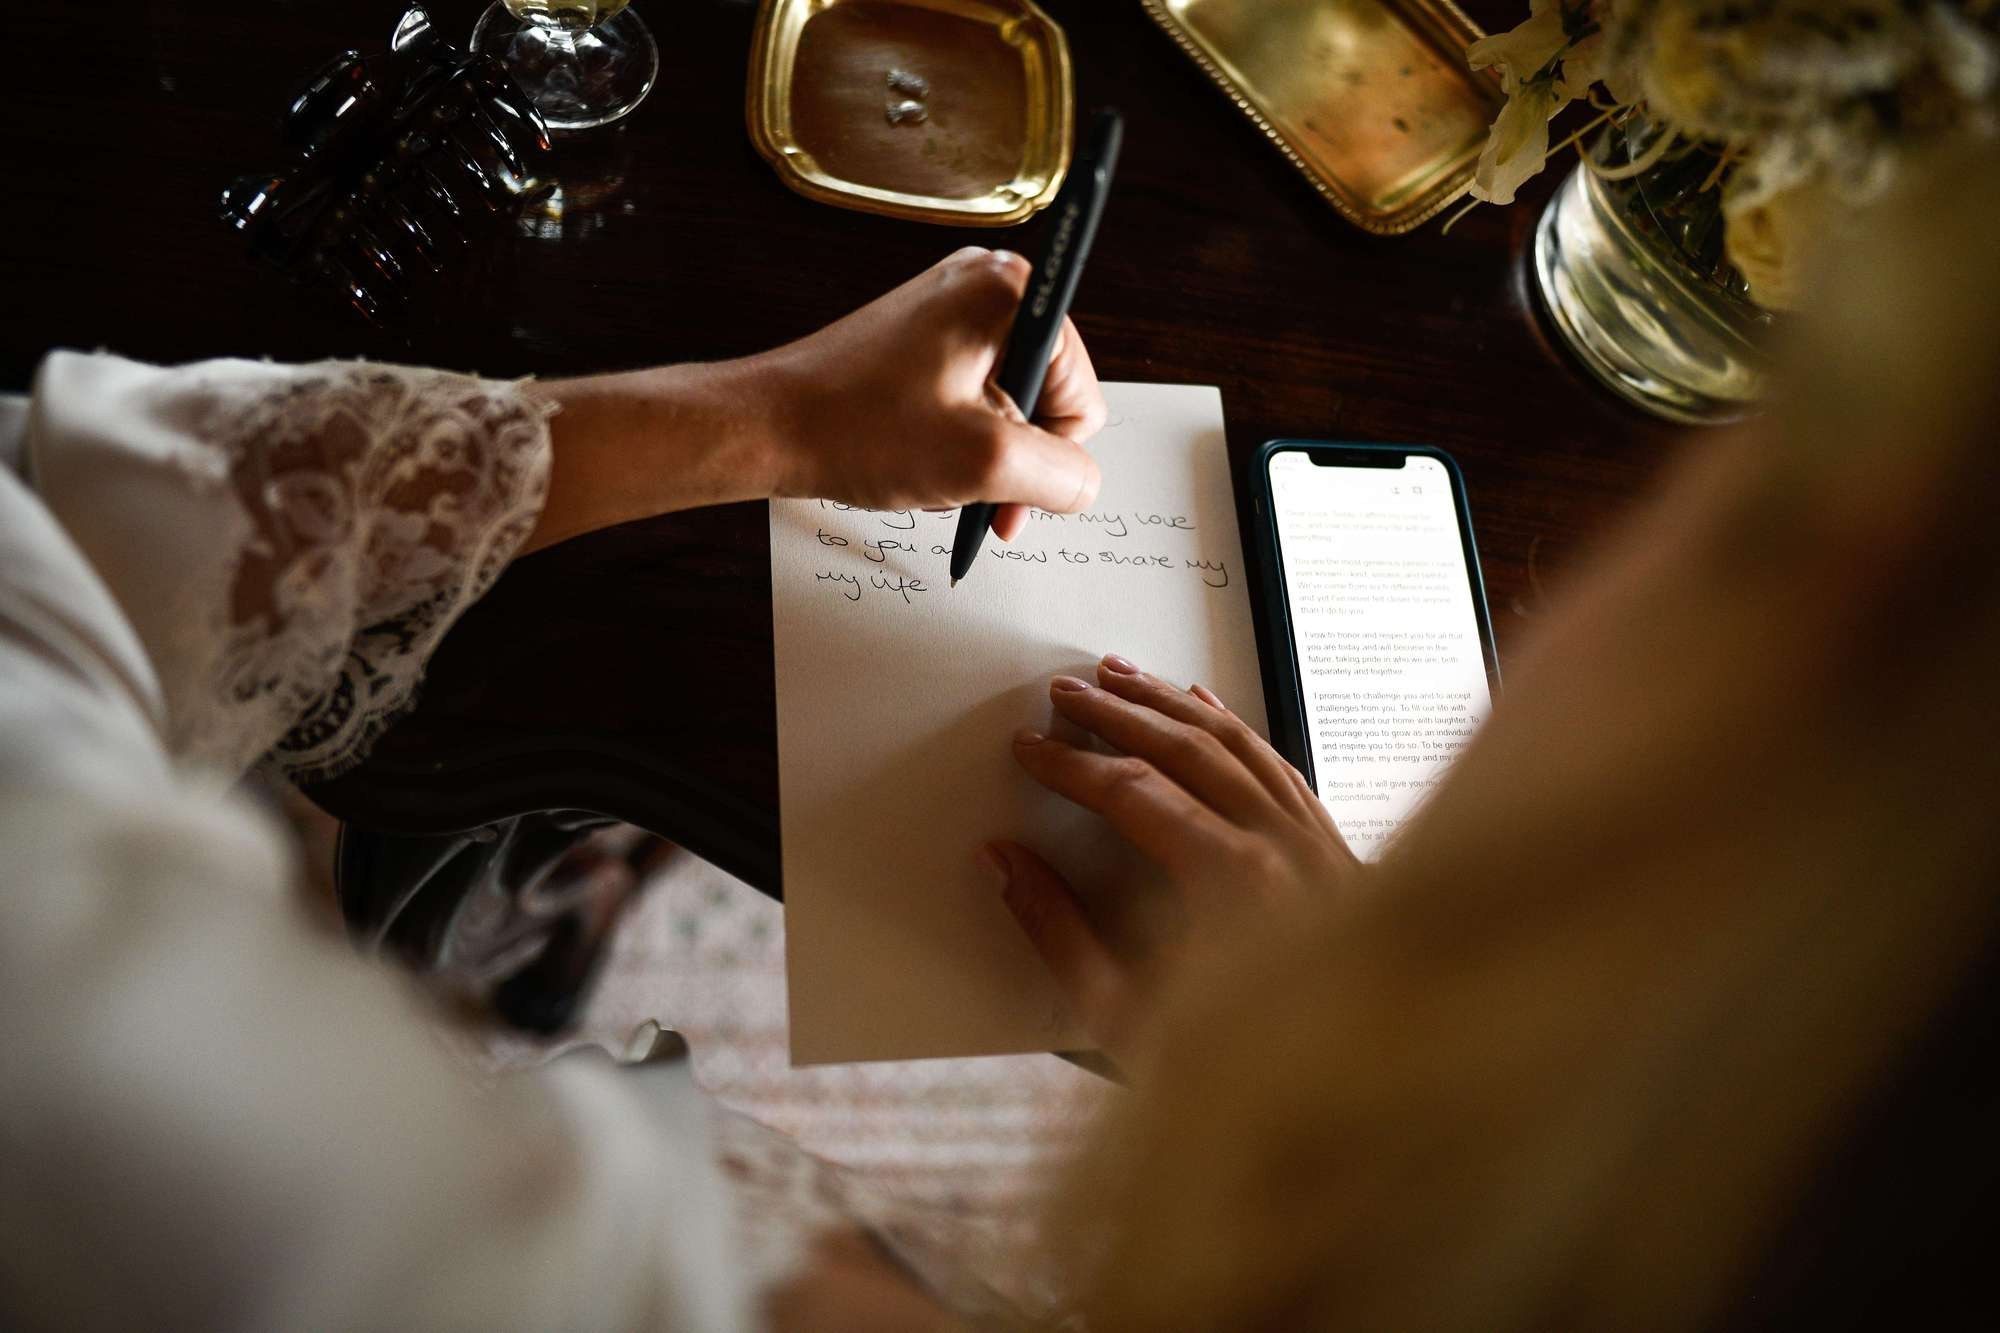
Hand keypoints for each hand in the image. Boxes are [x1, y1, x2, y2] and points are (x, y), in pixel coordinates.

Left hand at [521, 248, 1103, 552]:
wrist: (766, 426)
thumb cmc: (858, 430)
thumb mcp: (982, 464)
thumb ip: (1061, 476)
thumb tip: (1085, 484)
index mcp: (1008, 291)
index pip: (1080, 391)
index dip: (1050, 452)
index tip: (1007, 486)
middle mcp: (983, 284)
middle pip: (1048, 394)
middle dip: (1016, 455)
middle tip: (975, 494)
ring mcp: (949, 309)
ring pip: (1007, 403)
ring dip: (984, 454)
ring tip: (936, 474)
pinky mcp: (921, 337)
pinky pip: (970, 397)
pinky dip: (956, 439)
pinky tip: (921, 460)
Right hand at [987, 654, 1361, 1062]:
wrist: (1359, 1084)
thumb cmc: (1245, 1069)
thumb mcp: (1125, 1019)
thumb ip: (1059, 933)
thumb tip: (1005, 864)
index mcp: (1230, 882)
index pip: (1131, 792)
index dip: (1071, 765)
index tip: (1029, 751)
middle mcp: (1281, 846)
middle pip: (1185, 748)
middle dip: (1116, 713)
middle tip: (1062, 692)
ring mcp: (1316, 842)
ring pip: (1236, 743)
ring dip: (1171, 703)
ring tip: (1119, 675)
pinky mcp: (1334, 848)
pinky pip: (1277, 764)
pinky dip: (1234, 726)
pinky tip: (1204, 705)